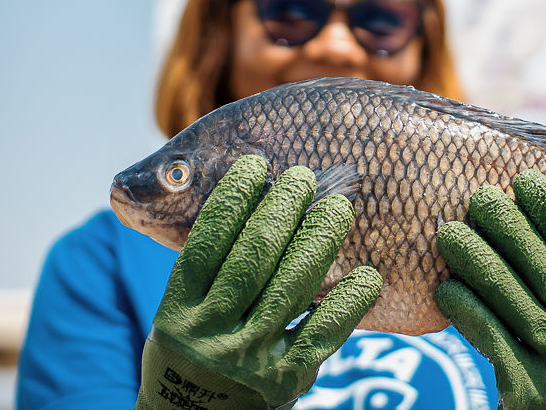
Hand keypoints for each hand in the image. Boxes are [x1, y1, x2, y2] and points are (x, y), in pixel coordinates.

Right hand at [136, 156, 382, 409]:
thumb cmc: (195, 351)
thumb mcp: (181, 313)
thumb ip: (210, 268)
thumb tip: (255, 196)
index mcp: (178, 313)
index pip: (206, 244)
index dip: (231, 199)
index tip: (255, 166)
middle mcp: (211, 335)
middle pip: (253, 257)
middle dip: (283, 209)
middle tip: (305, 177)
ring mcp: (250, 358)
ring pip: (291, 285)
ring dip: (319, 238)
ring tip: (337, 207)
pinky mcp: (288, 378)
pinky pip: (325, 330)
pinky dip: (349, 300)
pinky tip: (366, 273)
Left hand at [435, 170, 545, 409]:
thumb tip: (526, 201)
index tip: (525, 179)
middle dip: (511, 230)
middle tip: (479, 197)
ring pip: (517, 305)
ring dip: (479, 264)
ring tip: (450, 234)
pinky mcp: (532, 394)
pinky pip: (493, 341)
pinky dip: (467, 312)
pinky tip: (446, 289)